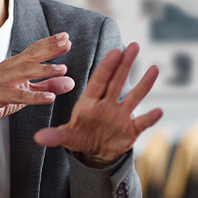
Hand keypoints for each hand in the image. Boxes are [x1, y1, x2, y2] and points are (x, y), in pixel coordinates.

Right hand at [0, 33, 76, 150]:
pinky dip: (35, 96)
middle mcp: (8, 69)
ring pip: (24, 72)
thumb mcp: (27, 92)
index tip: (66, 37)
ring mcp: (1, 81)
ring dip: (44, 70)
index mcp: (14, 65)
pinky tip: (50, 97)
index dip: (49, 43)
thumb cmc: (0, 99)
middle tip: (67, 43)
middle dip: (49, 49)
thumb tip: (71, 82)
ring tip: (63, 69)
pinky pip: (18, 96)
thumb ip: (48, 86)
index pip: (33, 50)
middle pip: (30, 55)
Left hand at [32, 41, 162, 164]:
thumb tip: (38, 138)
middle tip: (134, 45)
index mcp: (91, 101)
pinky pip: (143, 122)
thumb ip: (55, 136)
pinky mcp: (131, 130)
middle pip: (118, 81)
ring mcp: (121, 116)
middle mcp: (108, 104)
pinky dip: (151, 117)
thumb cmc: (81, 136)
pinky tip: (160, 111)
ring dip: (144, 84)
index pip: (100, 80)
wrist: (96, 152)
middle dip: (126, 64)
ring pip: (134, 97)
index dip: (108, 66)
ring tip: (154, 68)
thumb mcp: (67, 137)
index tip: (115, 51)